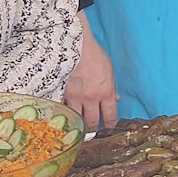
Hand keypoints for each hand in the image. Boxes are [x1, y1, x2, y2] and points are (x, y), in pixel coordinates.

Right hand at [64, 16, 117, 131]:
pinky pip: (62, 109)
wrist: (75, 45)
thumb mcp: (108, 70)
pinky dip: (63, 114)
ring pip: (76, 119)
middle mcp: (91, 98)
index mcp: (106, 92)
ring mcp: (75, 97)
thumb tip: (115, 98)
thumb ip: (111, 87)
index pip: (110, 116)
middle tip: (91, 132)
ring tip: (76, 128)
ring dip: (77, 124)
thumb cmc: (93, 54)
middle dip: (92, 129)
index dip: (109, 125)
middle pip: (92, 122)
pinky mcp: (61, 93)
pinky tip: (62, 117)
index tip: (107, 128)